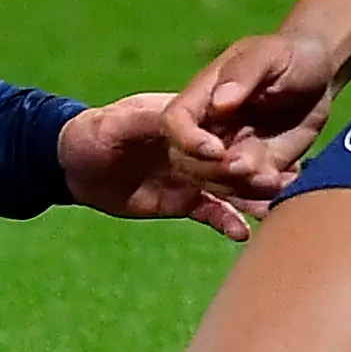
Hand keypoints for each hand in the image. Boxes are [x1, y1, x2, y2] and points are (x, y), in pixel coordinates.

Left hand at [61, 93, 273, 240]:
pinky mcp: (186, 200)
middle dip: (252, 170)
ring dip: (250, 197)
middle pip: (231, 156)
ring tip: (274, 209)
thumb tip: (176, 117)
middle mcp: (196, 145)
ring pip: (229, 186)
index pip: (215, 126)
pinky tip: (244, 234)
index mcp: (186, 118)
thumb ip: (146, 121)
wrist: (73, 166)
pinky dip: (228, 221)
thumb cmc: (91, 134)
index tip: (235, 155)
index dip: (226, 138)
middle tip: (277, 183)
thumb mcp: (115, 124)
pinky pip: (212, 211)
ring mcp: (194, 173)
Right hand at [161, 28, 338, 201]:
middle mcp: (209, 128)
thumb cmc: (290, 55)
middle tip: (255, 169)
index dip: (188, 141)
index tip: (217, 150)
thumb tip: (220, 102)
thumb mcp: (270, 55)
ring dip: (244, 190)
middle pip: (190, 163)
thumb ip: (244, 73)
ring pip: (219, 184)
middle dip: (219, 173)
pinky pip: (248, 193)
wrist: (320, 76)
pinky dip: (264, 197)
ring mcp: (230, 151)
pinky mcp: (253, 168)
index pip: (175, 122)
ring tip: (277, 179)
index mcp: (203, 96)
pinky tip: (286, 184)